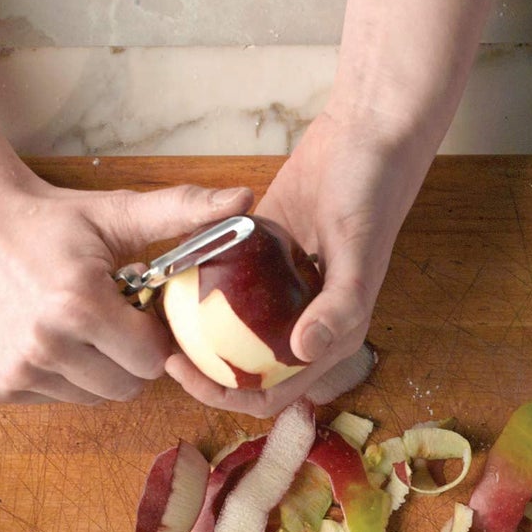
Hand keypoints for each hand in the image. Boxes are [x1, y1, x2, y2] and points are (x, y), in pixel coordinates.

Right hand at [0, 173, 253, 404]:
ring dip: (95, 368)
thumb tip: (245, 198)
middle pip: (126, 386)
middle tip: (105, 316)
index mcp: (78, 306)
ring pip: (92, 397)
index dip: (151, 334)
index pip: (151, 359)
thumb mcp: (117, 213)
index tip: (133, 306)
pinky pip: (55, 398)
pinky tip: (42, 336)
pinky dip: (59, 376)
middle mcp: (42, 345)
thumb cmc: (51, 220)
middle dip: (127, 356)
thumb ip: (182, 211)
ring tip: (73, 323)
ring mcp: (14, 370)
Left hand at [165, 107, 431, 416]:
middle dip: (205, 373)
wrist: (365, 135)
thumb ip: (340, 307)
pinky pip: (229, 284)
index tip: (187, 372)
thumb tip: (305, 350)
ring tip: (160, 320)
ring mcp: (282, 292)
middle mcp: (303, 322)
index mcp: (331, 336)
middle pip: (246, 371)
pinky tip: (173, 277)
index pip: (275, 394)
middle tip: (165, 351)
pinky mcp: (265, 258)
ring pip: (234, 332)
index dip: (229, 396)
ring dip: (201, 336)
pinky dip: (204, 287)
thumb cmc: (370, 193)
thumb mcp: (358, 251)